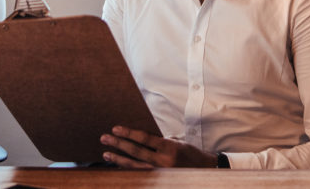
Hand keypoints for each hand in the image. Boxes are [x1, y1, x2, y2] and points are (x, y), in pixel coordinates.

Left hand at [100, 126, 218, 167]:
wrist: (205, 172)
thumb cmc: (191, 155)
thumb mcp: (178, 143)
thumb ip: (159, 142)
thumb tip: (140, 139)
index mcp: (169, 148)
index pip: (144, 138)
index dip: (128, 133)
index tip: (115, 129)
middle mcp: (164, 161)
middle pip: (136, 152)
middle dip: (118, 145)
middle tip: (104, 138)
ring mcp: (160, 173)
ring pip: (134, 166)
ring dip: (118, 159)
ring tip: (106, 154)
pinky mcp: (159, 180)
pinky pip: (140, 175)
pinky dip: (128, 171)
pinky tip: (118, 167)